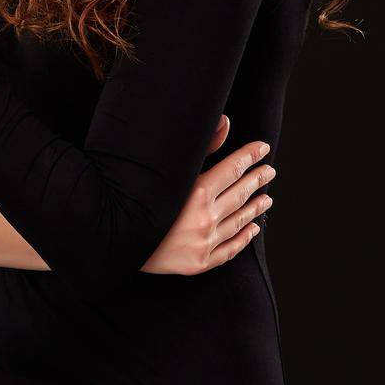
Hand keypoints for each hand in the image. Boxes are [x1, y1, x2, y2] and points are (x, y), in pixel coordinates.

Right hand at [139, 114, 275, 274]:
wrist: (114, 242)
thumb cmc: (136, 199)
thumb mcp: (168, 171)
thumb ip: (202, 146)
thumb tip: (226, 121)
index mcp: (196, 193)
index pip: (232, 169)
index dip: (249, 157)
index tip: (262, 147)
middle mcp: (204, 219)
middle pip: (239, 194)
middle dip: (256, 180)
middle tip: (270, 170)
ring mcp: (204, 243)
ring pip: (239, 222)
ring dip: (255, 208)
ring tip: (267, 198)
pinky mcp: (199, 263)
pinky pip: (229, 250)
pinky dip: (244, 238)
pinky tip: (253, 228)